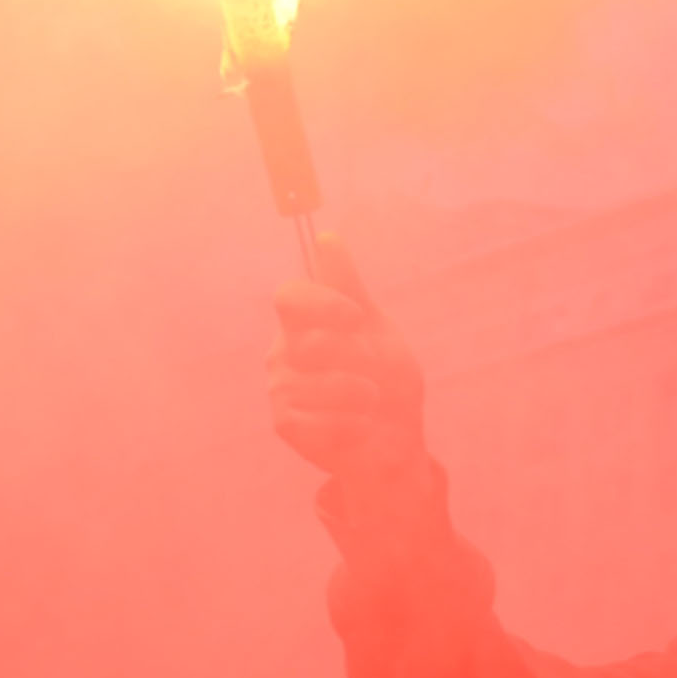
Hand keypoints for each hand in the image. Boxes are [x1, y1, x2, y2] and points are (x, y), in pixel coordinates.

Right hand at [271, 239, 430, 483]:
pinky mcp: (285, 424)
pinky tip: (359, 426)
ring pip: (321, 385)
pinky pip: (319, 420)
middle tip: (374, 371)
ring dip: (361, 395)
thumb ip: (349, 287)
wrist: (396, 439)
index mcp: (305, 322)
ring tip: (369, 401)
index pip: (290, 296)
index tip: (355, 318)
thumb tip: (326, 239)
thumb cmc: (387, 379)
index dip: (323, 304)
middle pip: (312, 342)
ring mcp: (280, 388)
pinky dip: (352, 425)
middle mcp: (284, 351)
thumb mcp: (378, 328)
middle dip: (358, 359)